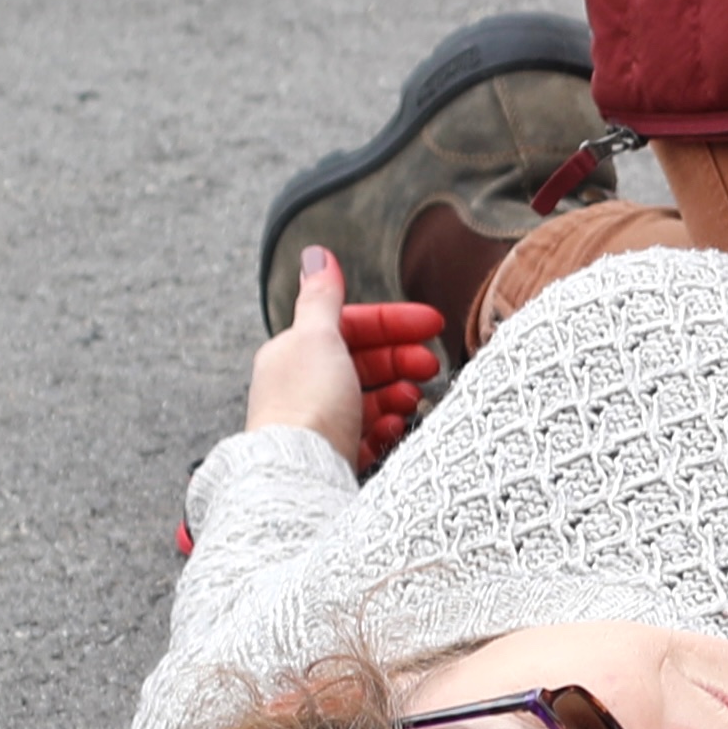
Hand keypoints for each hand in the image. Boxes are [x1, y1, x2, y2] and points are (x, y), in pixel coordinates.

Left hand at [243, 245, 443, 471]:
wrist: (297, 472)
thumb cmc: (304, 406)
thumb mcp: (317, 336)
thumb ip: (322, 296)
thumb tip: (316, 256)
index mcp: (296, 352)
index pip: (353, 325)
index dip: (394, 321)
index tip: (431, 323)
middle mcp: (304, 386)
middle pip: (365, 362)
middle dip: (401, 359)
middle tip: (428, 364)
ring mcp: (320, 422)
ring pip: (369, 398)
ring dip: (397, 393)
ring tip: (412, 397)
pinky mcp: (333, 454)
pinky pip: (368, 434)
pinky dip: (387, 426)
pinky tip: (396, 424)